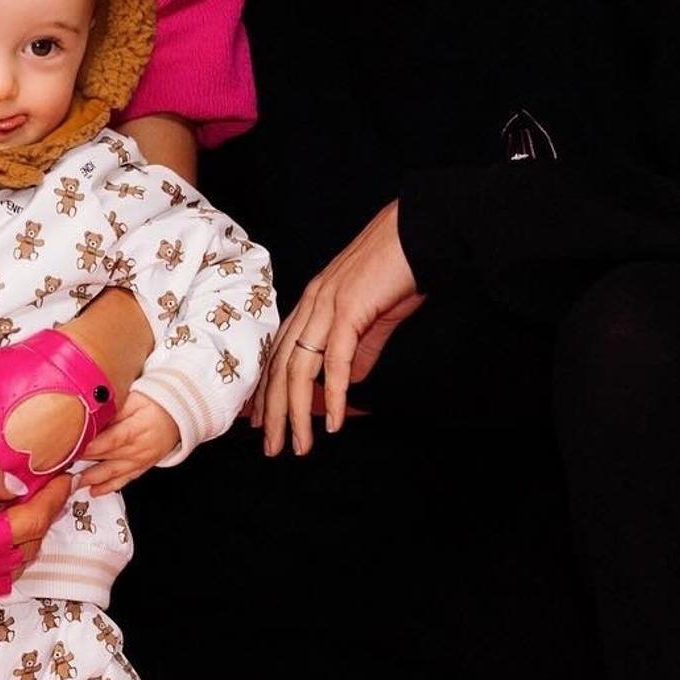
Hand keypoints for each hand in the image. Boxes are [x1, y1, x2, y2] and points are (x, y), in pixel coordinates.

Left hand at [80, 395, 182, 494]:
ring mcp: (140, 460)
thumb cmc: (155, 403)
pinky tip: (95, 491)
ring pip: (113, 472)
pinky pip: (123, 480)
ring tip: (73, 481)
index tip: (72, 449)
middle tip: (62, 464)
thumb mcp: (134, 398)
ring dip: (92, 479)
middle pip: (107, 456)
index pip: (110, 439)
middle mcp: (138, 448)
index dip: (91, 446)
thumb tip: (91, 412)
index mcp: (136, 428)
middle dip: (83, 461)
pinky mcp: (141, 467)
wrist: (178, 415)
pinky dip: (108, 487)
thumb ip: (113, 407)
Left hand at [255, 203, 423, 456]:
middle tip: (271, 448)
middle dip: (272, 413)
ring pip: (299, 370)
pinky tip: (331, 423)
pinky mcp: (349, 309)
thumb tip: (346, 384)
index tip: (260, 422)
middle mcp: (311, 303)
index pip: (278, 354)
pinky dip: (331, 396)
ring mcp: (326, 305)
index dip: (266, 391)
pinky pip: (335, 361)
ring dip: (297, 414)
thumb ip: (357, 349)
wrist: (419, 232)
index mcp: (312, 302)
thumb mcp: (371, 316)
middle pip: (280, 368)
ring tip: (299, 445)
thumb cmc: (398, 269)